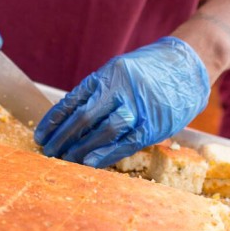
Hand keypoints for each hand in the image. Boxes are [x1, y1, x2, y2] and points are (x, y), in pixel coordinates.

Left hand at [34, 37, 209, 167]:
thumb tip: (72, 119)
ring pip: (102, 131)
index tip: (40, 135)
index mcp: (109, 74)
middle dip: (63, 138)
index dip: (54, 120)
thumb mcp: (120, 72)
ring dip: (82, 149)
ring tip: (66, 160)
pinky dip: (106, 154)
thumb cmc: (150, 71)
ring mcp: (138, 108)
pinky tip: (90, 163)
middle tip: (49, 151)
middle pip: (83, 118)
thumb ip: (100, 92)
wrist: (189, 67)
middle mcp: (121, 89)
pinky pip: (125, 143)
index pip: (73, 100)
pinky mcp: (153, 125)